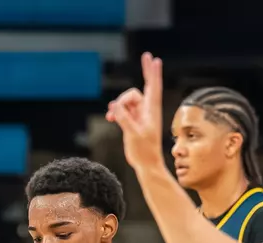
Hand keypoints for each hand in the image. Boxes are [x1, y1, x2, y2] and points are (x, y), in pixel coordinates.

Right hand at [106, 52, 164, 173]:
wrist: (146, 164)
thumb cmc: (144, 151)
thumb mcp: (133, 134)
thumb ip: (124, 118)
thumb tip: (114, 105)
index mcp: (151, 110)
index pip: (153, 86)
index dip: (152, 72)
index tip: (152, 59)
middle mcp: (147, 110)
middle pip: (137, 92)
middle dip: (134, 86)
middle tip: (142, 62)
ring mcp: (139, 116)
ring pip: (127, 102)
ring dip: (117, 107)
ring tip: (110, 118)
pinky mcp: (133, 122)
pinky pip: (122, 111)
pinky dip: (116, 113)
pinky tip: (110, 118)